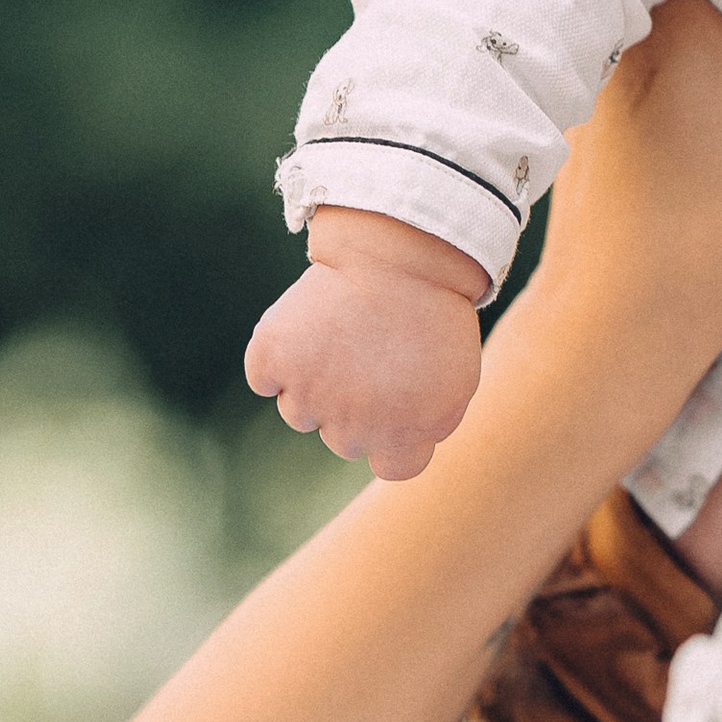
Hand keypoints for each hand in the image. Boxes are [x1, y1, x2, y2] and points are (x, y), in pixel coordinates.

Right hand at [245, 209, 490, 484]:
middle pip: (342, 439)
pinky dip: (278, 357)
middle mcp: (350, 429)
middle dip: (356, 405)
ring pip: (298, 412)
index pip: (391, 467)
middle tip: (371, 355)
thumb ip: (430, 425)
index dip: (397, 433)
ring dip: (315, 383)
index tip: (401, 397)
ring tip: (343, 336)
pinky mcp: (272, 359)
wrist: (400, 254)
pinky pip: (264, 377)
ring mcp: (306, 395)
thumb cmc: (434, 313)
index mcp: (401, 440)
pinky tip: (307, 330)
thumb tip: (399, 446)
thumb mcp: (457, 379)